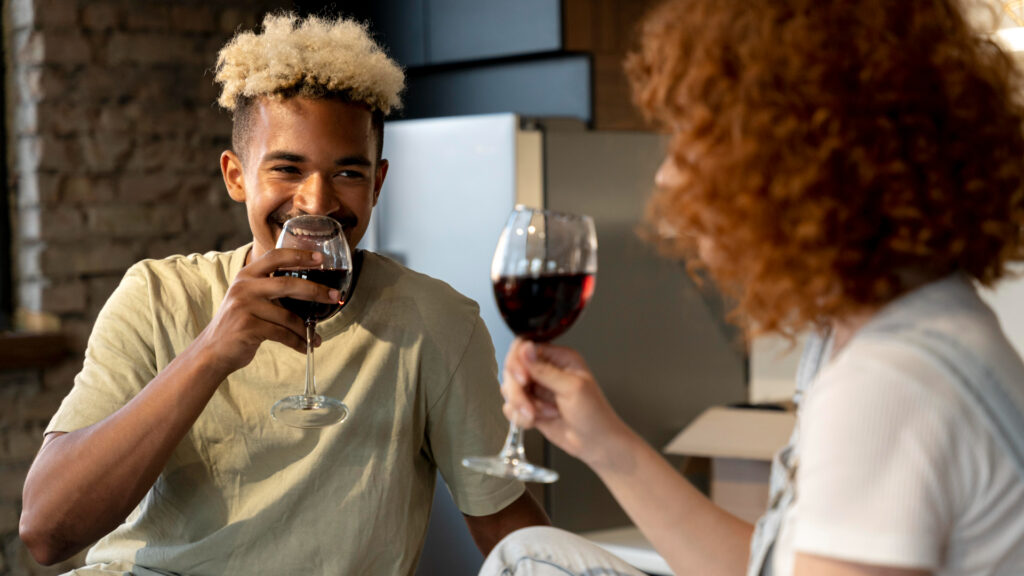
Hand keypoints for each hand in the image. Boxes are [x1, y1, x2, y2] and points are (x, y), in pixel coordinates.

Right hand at [193, 248, 340, 374]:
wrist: (213, 351)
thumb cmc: (239, 324)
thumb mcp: (248, 298)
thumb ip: (269, 289)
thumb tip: (310, 289)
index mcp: (246, 275)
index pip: (275, 257)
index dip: (298, 255)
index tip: (320, 257)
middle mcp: (244, 287)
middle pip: (287, 284)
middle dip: (315, 290)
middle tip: (334, 295)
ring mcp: (244, 307)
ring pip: (287, 316)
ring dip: (306, 328)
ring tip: (316, 336)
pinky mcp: (248, 327)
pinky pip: (282, 334)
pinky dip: (297, 342)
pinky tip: (305, 346)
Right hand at [501, 339, 630, 469]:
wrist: (596, 444)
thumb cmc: (594, 414)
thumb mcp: (572, 388)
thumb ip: (545, 370)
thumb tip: (526, 349)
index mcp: (559, 358)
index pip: (525, 348)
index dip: (518, 362)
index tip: (523, 379)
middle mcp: (545, 370)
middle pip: (513, 369)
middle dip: (517, 391)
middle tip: (528, 406)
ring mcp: (537, 389)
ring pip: (509, 389)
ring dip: (521, 405)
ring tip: (537, 415)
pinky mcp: (530, 406)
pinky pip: (511, 408)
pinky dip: (520, 417)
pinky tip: (536, 421)